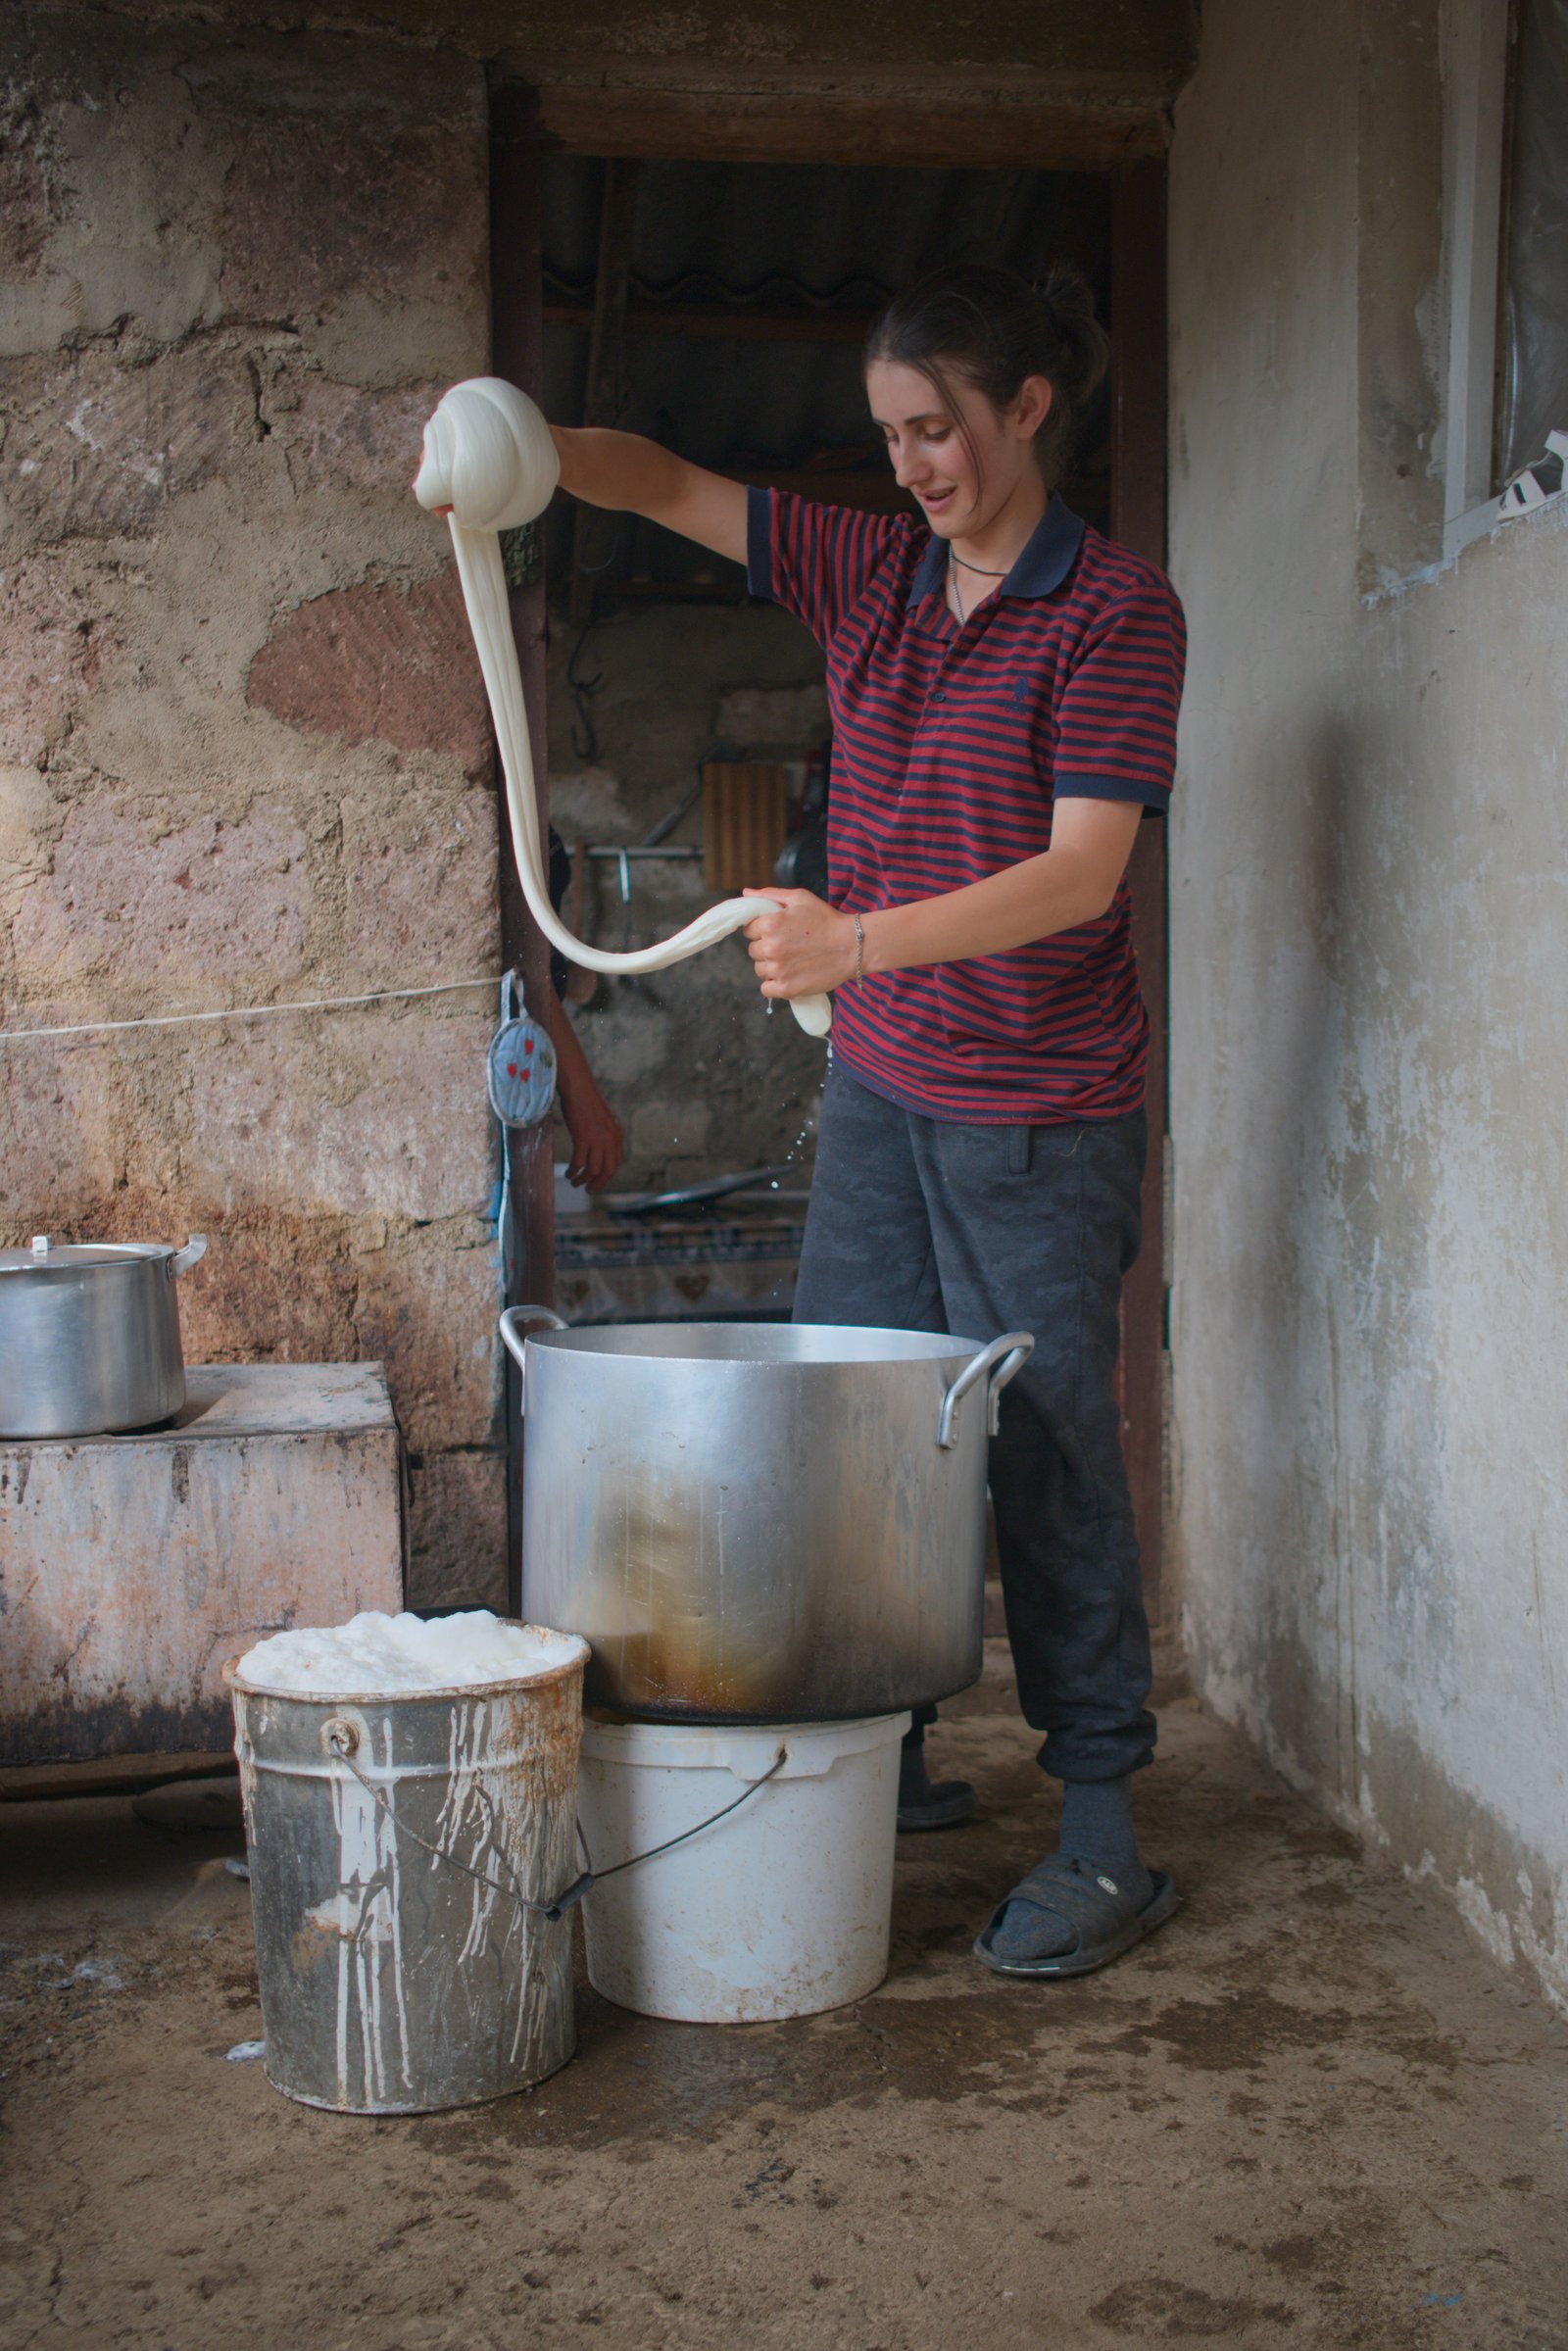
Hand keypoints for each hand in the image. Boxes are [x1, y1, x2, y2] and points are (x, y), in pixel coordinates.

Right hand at [558, 1073, 624, 1192]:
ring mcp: (597, 1140)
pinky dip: (574, 1171)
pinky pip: (579, 1162)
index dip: (607, 1176)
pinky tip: (569, 1173)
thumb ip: (606, 1136)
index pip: (616, 1163)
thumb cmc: (588, 1103)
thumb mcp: (604, 1121)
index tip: (598, 1181)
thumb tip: (601, 1151)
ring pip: (593, 1170)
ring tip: (574, 1182)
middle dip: (598, 1184)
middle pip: (607, 1171)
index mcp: (617, 1136)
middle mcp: (610, 1140)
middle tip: (588, 1190)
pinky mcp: (583, 1138)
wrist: (580, 1089)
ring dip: (583, 1180)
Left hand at [742, 888, 857, 1001]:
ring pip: (760, 970)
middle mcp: (770, 947)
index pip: (748, 930)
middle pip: (753, 951)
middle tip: (788, 946)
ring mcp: (777, 970)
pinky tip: (789, 976)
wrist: (852, 946)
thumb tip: (746, 893)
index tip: (778, 932)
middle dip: (767, 947)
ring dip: (771, 966)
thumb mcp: (800, 898)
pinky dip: (774, 985)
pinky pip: (766, 989)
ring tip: (792, 960)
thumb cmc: (827, 920)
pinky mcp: (786, 988)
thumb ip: (769, 894)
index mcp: (769, 924)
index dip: (762, 930)